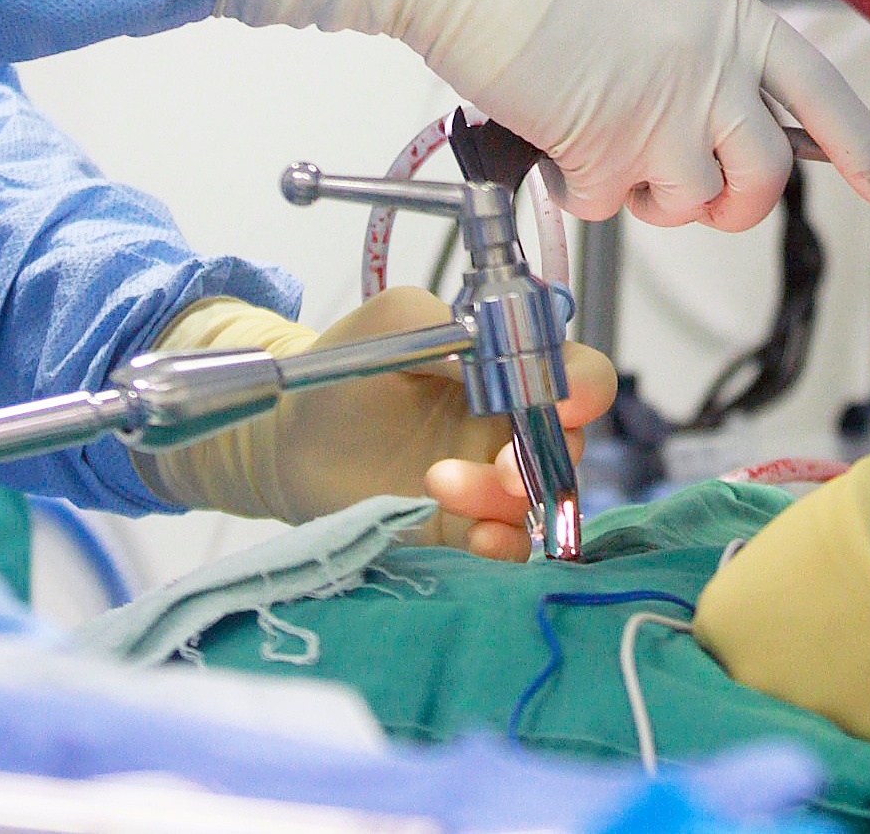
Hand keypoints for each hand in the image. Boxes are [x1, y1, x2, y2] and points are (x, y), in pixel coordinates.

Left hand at [136, 288, 614, 552]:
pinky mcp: (458, 530)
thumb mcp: (393, 323)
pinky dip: (503, 546)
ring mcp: (487, 481)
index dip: (584, 387)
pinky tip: (476, 539)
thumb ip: (449, 328)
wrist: (285, 434)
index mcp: (508, 365)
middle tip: (501, 463)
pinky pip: (505, 545)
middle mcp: (509, 424)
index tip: (564, 402)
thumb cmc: (342, 367)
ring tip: (440, 485)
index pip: (576, 374)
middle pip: (565, 444)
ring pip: (537, 499)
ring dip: (507, 500)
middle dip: (543, 454)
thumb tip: (493, 355)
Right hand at [222, 0, 869, 228]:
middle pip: (766, 174)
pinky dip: (582, 192)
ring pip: (693, 202)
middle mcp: (711, 67)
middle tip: (690, 188)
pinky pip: (612, 205)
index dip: (864, 146)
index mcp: (727, 15)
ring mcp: (663, 113)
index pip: (823, 90)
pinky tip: (557, 146)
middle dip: (734, 201)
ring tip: (605, 146)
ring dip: (648, 193)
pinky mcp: (607, 149)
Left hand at [693, 312, 869, 741]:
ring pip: (829, 709)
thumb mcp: (775, 552)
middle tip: (842, 626)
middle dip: (801, 660)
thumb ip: (763, 598)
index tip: (798, 608)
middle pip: (772, 683)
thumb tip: (778, 617)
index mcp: (721, 629)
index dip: (770, 626)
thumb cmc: (850, 519)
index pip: (731, 644)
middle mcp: (754, 681)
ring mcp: (813, 714)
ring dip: (849, 683)